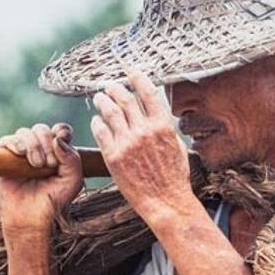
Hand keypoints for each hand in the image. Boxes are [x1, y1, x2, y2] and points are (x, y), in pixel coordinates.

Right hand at [0, 122, 82, 237]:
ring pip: (25, 132)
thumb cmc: (54, 202)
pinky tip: (21, 154)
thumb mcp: (73, 181)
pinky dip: (15, 143)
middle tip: (49, 164)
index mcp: (58, 153)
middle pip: (41, 129)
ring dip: (33, 145)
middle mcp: (40, 150)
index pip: (60, 130)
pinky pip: (6, 140)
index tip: (63, 140)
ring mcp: (22, 154)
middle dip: (46, 142)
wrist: (31, 219)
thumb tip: (57, 138)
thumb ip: (72, 158)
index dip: (62, 131)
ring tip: (36, 165)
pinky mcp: (5, 159)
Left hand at [91, 73, 194, 223]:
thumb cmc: (175, 178)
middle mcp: (144, 131)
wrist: (166, 202)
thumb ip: (166, 129)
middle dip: (115, 88)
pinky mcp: (114, 156)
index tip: (131, 71)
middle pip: (125, 99)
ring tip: (99, 98)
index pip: (148, 92)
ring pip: (110, 112)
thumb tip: (158, 115)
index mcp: (163, 126)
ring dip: (103, 101)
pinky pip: (101, 132)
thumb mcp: (178, 147)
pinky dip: (97, 123)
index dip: (138, 78)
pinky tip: (97, 121)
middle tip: (109, 85)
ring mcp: (128, 143)